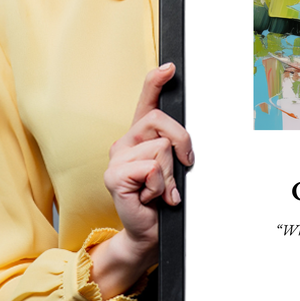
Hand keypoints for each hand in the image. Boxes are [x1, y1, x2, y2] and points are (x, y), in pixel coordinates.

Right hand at [89, 63, 193, 297]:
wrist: (149, 232)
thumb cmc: (163, 199)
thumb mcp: (174, 167)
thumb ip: (175, 148)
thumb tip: (185, 140)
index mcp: (140, 136)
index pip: (146, 101)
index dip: (156, 81)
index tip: (170, 67)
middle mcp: (125, 142)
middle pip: (161, 121)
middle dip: (182, 143)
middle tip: (183, 167)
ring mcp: (116, 158)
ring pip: (161, 148)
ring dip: (170, 174)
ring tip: (161, 190)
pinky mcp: (114, 176)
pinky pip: (151, 168)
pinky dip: (160, 186)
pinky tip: (151, 197)